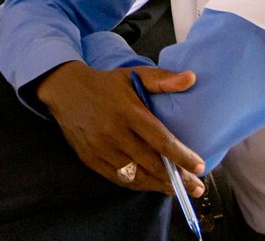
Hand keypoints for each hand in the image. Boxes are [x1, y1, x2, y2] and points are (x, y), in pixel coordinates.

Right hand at [37, 61, 205, 196]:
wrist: (64, 89)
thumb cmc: (104, 83)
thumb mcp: (132, 75)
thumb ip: (162, 79)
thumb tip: (192, 78)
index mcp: (128, 111)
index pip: (161, 140)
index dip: (182, 157)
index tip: (200, 167)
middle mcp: (114, 132)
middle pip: (151, 163)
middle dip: (177, 178)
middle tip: (196, 188)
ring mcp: (100, 148)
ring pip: (135, 175)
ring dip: (158, 185)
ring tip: (177, 190)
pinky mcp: (89, 158)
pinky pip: (118, 178)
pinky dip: (137, 184)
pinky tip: (151, 185)